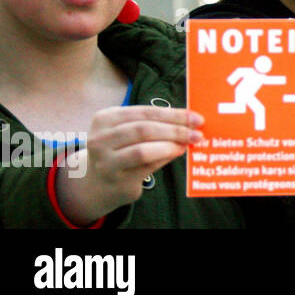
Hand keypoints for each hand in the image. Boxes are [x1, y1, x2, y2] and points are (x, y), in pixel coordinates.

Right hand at [55, 106, 203, 225]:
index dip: (173, 114)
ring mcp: (105, 161)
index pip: (145, 112)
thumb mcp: (128, 131)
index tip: (196, 118)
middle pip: (144, 129)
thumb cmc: (121, 150)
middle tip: (197, 133)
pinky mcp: (115, 179)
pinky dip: (164, 158)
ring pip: (142, 150)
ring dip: (171, 145)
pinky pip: (144, 167)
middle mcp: (100, 138)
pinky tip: (177, 153)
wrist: (98, 183)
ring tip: (188, 143)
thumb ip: (153, 124)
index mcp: (105, 118)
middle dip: (175, 129)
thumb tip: (189, 121)